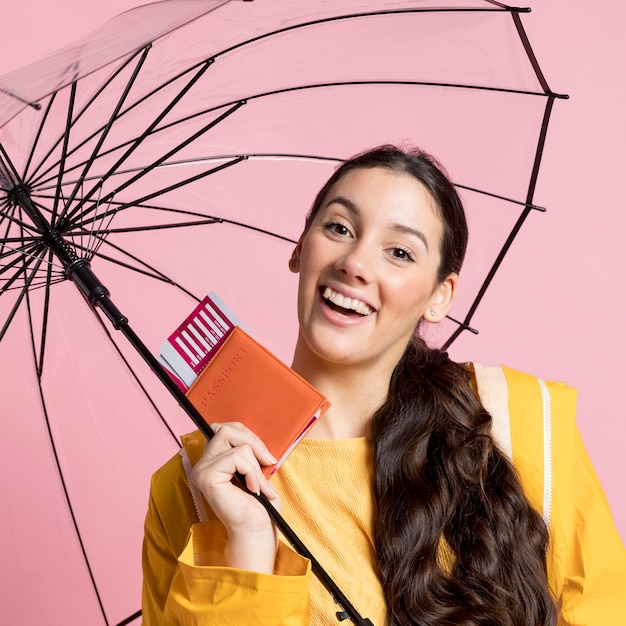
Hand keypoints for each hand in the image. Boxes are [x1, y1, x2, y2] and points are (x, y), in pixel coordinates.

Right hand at [190, 422, 279, 572]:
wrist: (256, 530)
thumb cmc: (258, 504)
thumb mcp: (255, 467)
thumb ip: (247, 448)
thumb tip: (251, 435)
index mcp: (212, 460)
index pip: (225, 428)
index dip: (247, 435)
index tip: (265, 455)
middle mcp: (202, 464)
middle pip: (227, 429)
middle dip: (254, 443)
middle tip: (269, 462)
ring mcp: (201, 470)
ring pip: (237, 445)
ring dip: (256, 465)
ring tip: (259, 485)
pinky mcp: (207, 477)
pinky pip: (238, 457)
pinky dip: (253, 472)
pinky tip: (252, 489)